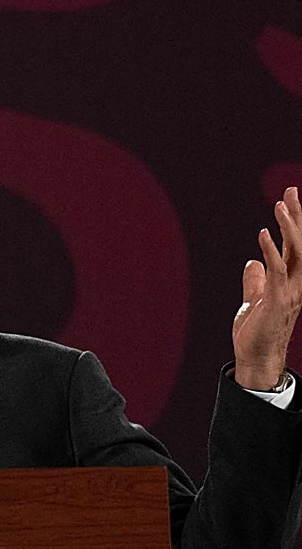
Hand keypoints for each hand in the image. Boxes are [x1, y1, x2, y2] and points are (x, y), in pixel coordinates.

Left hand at [233, 186, 301, 389]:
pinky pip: (277, 271)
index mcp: (292, 279)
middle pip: (301, 242)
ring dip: (288, 228)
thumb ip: (255, 280)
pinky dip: (271, 251)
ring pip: (295, 252)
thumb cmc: (257, 331)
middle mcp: (297, 282)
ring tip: (280, 205)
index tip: (289, 197)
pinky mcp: (277, 301)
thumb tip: (251, 262)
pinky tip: (264, 234)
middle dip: (297, 216)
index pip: (296, 244)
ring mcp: (290, 291)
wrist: (256, 358)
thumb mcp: (254, 300)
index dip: (294, 221)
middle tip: (290, 190)